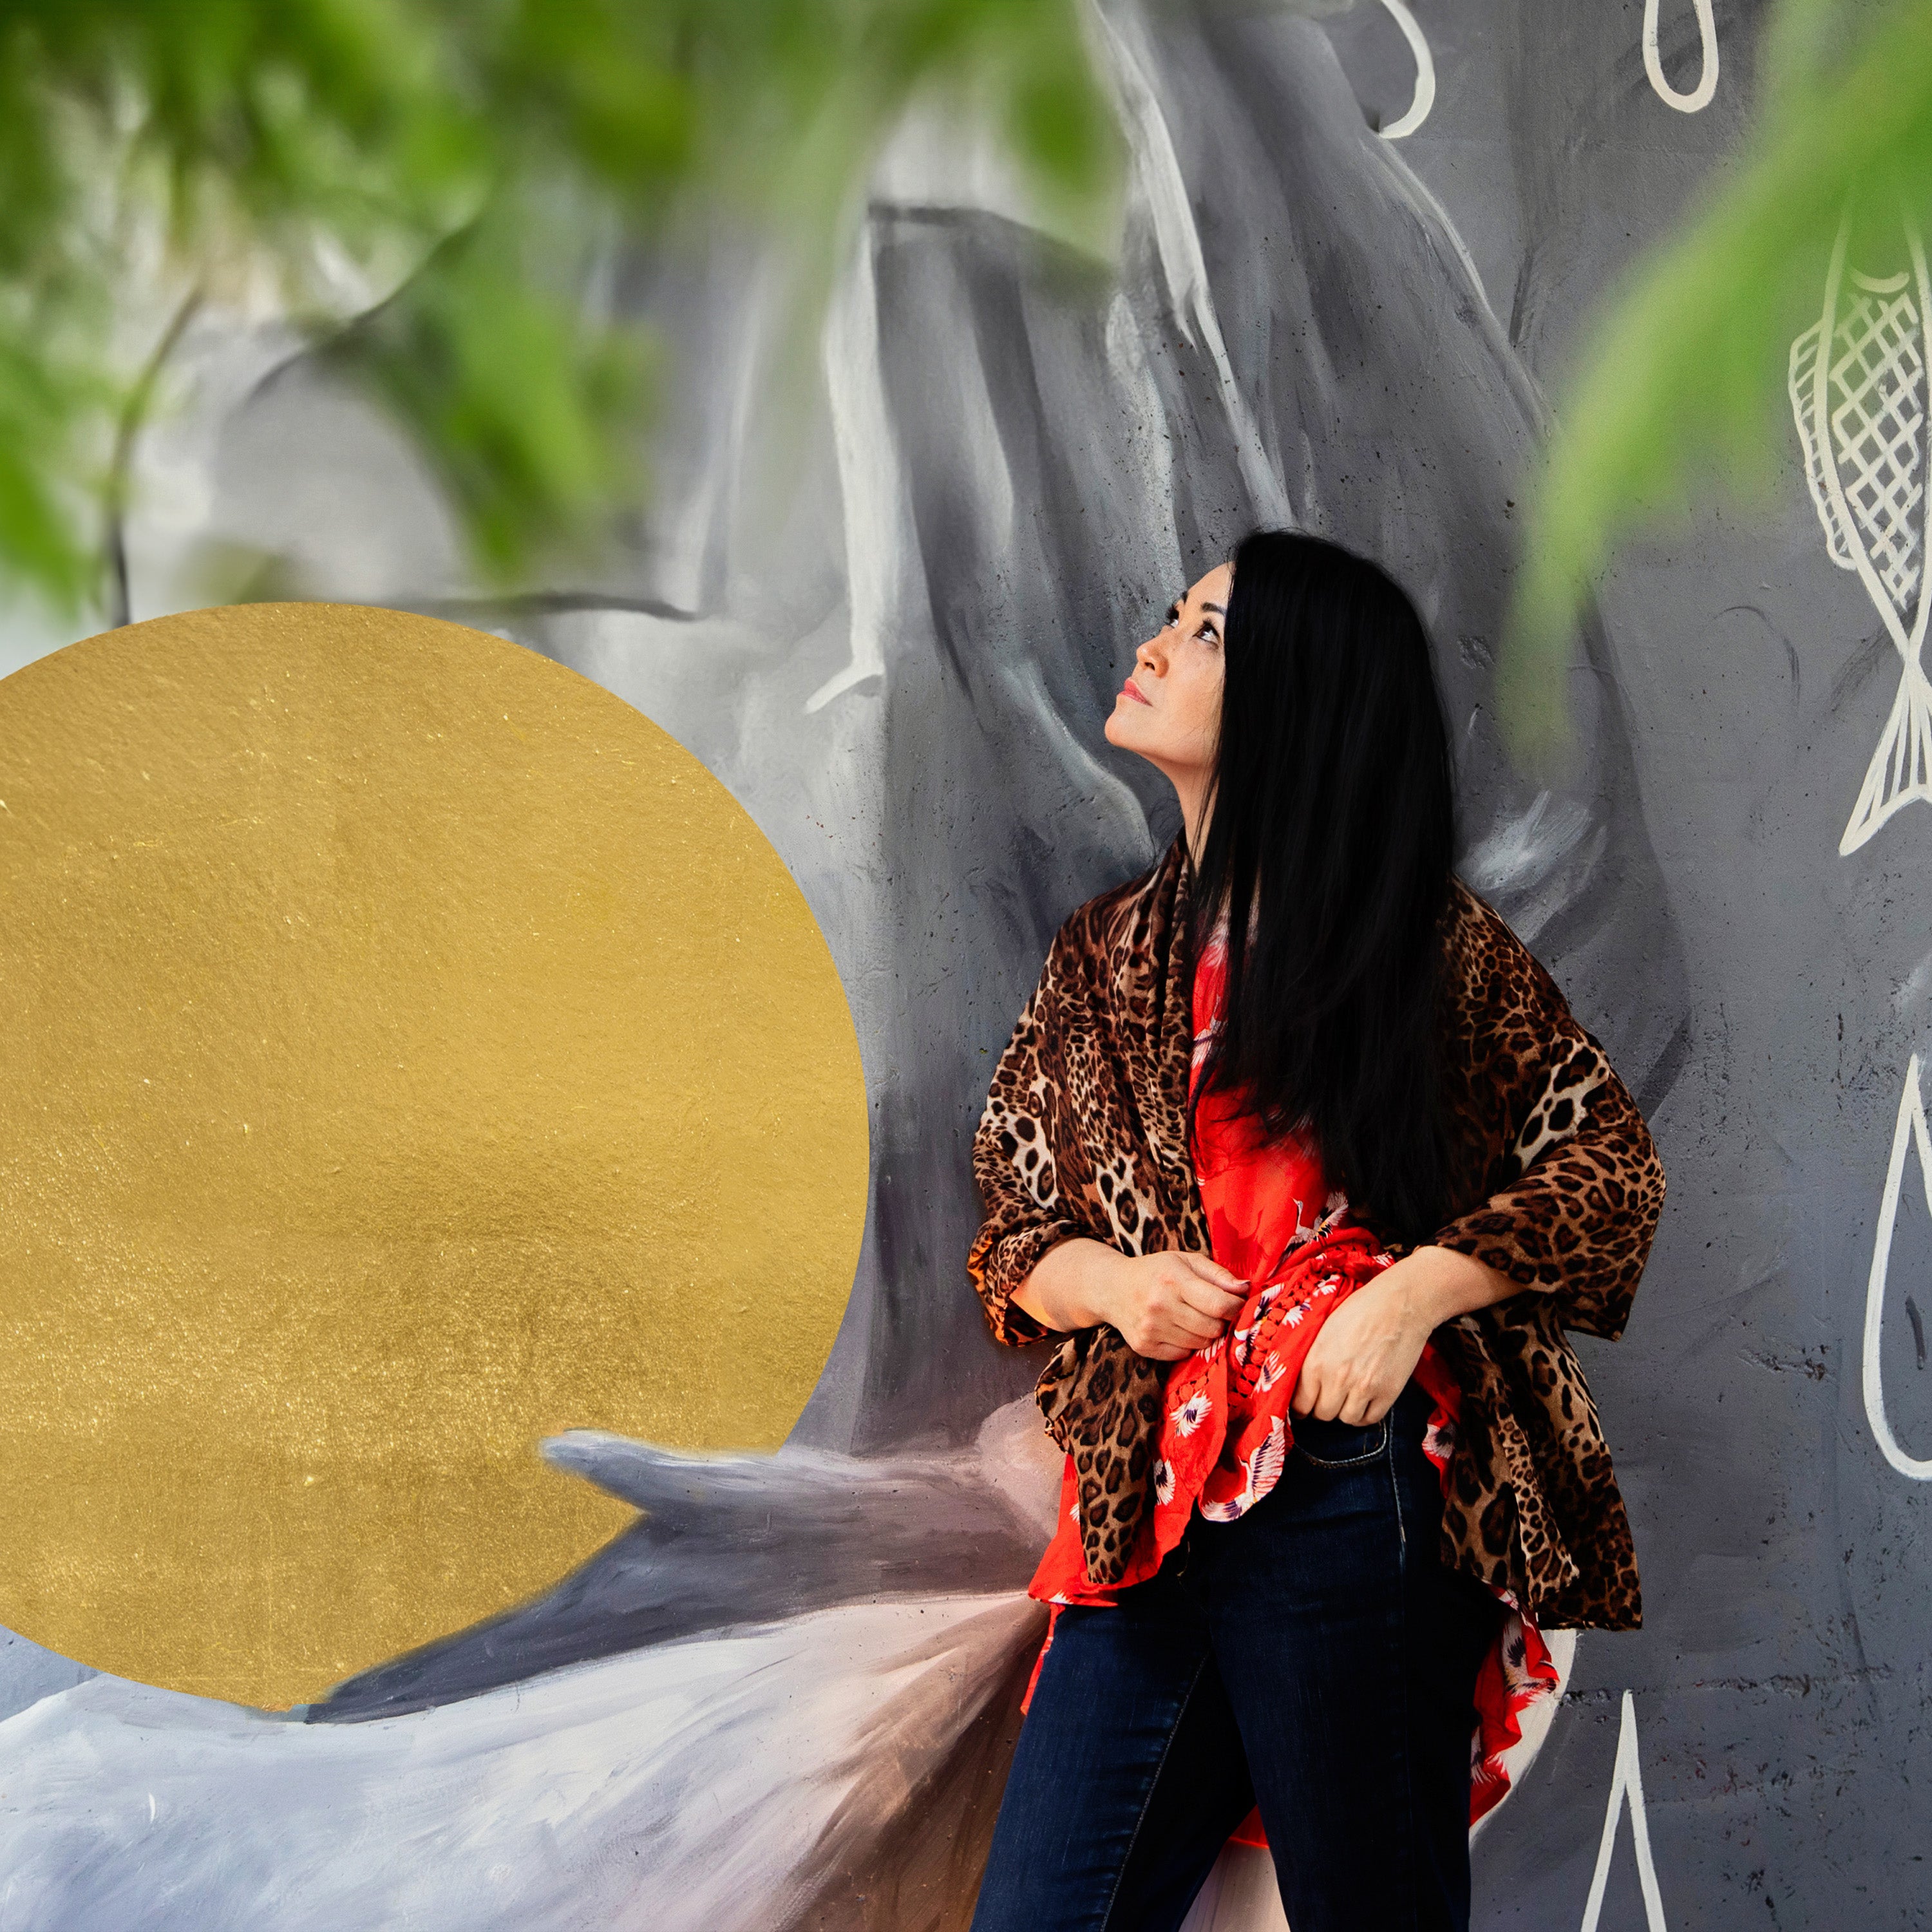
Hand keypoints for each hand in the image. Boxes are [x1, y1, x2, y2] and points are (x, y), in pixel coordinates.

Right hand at [1097, 1249, 1248, 1360]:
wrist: (1113, 1288)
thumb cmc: (1156, 1271)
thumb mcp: (1186, 1261)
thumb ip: (1217, 1274)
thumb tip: (1245, 1289)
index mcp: (1173, 1279)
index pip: (1219, 1304)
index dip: (1235, 1307)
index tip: (1235, 1302)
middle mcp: (1160, 1305)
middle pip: (1213, 1328)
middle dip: (1220, 1321)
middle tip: (1212, 1310)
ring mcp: (1151, 1329)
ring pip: (1200, 1344)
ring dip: (1204, 1333)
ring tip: (1192, 1317)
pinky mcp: (1145, 1347)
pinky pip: (1183, 1355)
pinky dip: (1187, 1345)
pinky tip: (1177, 1328)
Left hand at [1289, 1244, 1517, 1422]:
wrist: (1400, 1303)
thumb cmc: (1359, 1309)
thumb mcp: (1323, 1329)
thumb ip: (1310, 1358)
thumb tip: (1299, 1384)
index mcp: (1315, 1360)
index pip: (1299, 1403)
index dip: (1301, 1407)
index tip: (1304, 1406)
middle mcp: (1336, 1378)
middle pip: (1322, 1414)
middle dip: (1322, 1408)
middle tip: (1328, 1398)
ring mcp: (1363, 1388)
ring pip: (1345, 1419)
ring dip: (1345, 1411)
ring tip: (1348, 1396)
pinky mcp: (1387, 1393)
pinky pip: (1369, 1419)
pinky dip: (1365, 1414)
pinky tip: (1365, 1400)